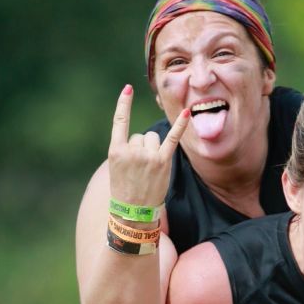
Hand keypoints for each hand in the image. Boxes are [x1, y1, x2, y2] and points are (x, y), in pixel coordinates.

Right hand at [108, 84, 189, 208]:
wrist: (133, 213)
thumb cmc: (124, 190)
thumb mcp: (116, 168)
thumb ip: (126, 149)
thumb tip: (144, 138)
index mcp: (116, 151)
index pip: (120, 121)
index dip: (124, 104)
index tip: (128, 89)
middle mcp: (132, 151)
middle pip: (141, 135)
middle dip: (141, 149)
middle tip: (139, 170)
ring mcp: (148, 156)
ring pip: (153, 139)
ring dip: (153, 151)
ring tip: (149, 170)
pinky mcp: (163, 162)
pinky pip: (172, 139)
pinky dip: (181, 126)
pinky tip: (187, 112)